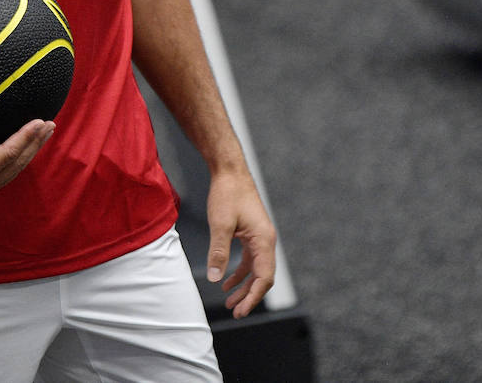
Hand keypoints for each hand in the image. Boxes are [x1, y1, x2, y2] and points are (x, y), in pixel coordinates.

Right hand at [0, 119, 54, 200]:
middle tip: (50, 123)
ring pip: (16, 167)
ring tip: (46, 130)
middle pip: (17, 162)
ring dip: (32, 149)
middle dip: (35, 143)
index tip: (38, 122)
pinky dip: (20, 154)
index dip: (24, 138)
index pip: (7, 155)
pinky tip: (28, 141)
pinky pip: (8, 168)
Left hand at [205, 169, 276, 317]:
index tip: (240, 310)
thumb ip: (218, 252)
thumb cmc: (227, 193)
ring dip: (243, 285)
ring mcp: (259, 237)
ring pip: (255, 269)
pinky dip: (239, 271)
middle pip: (262, 276)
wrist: (229, 170)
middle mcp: (266, 240)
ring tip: (230, 301)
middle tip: (235, 311)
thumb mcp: (220, 224)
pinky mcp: (251, 233)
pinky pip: (249, 259)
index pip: (264, 277)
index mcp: (264, 240)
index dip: (253, 296)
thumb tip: (215, 278)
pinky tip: (226, 280)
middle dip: (249, 295)